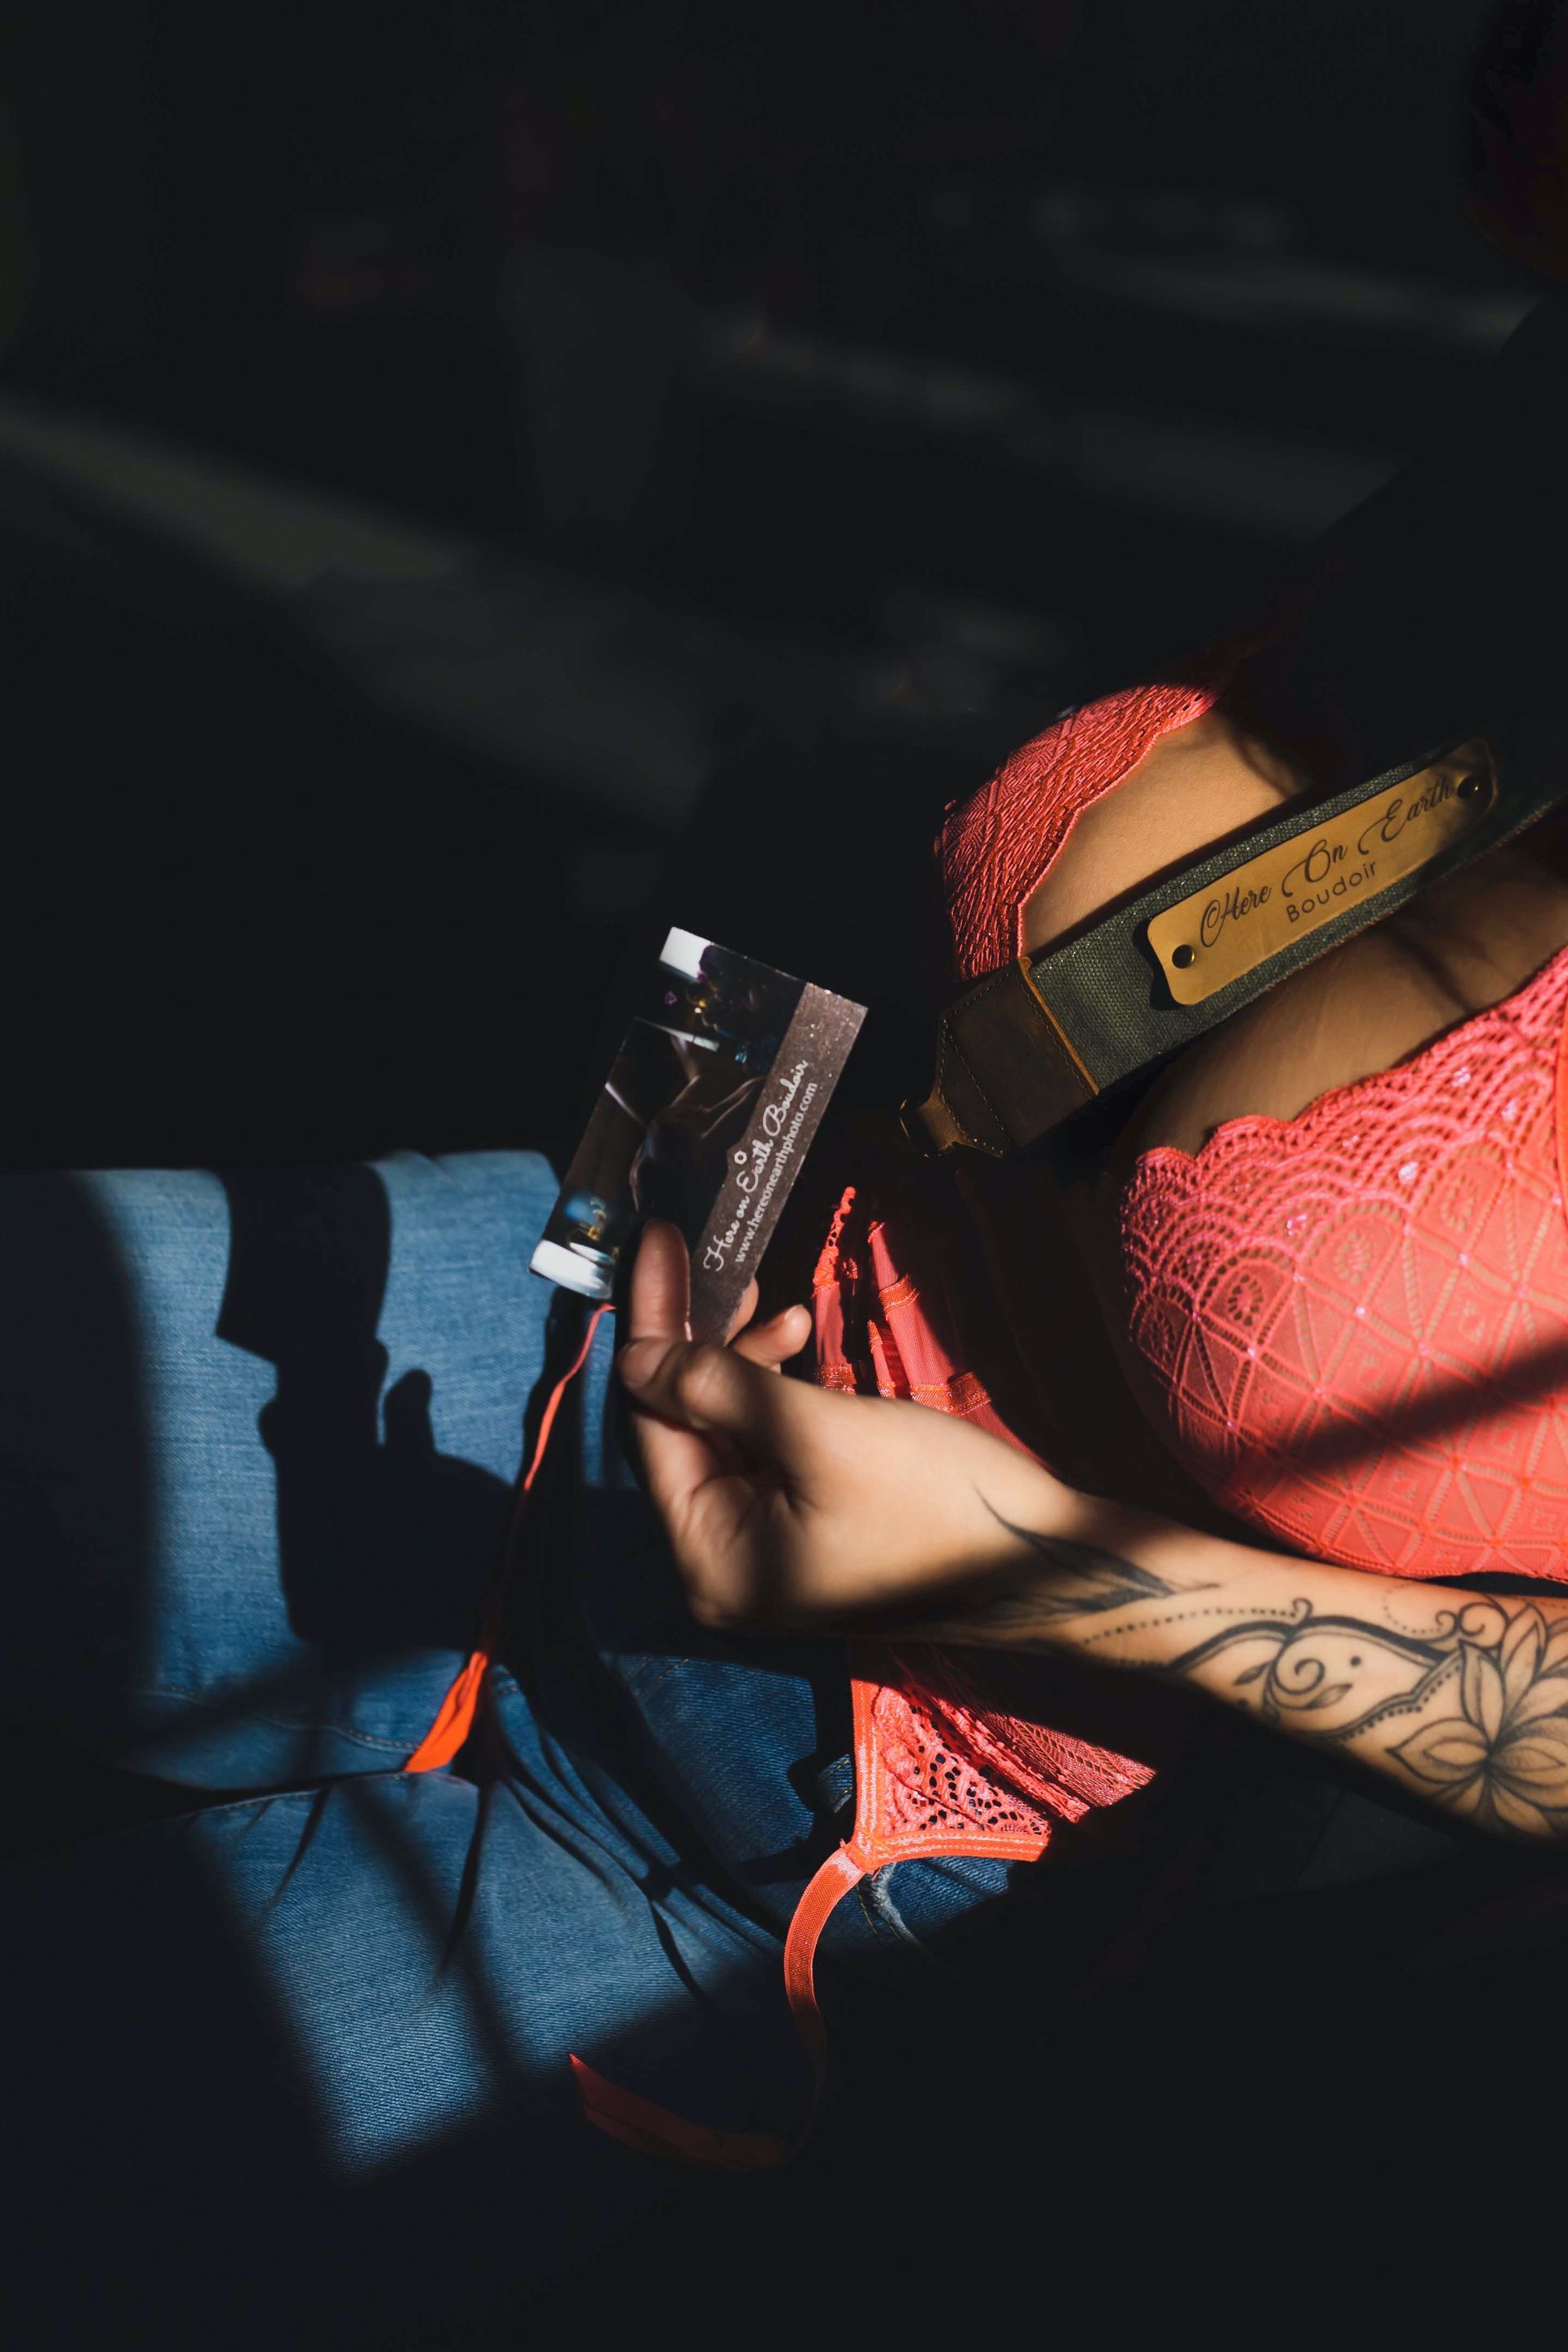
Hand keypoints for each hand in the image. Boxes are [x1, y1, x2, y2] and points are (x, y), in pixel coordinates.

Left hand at [616, 1221, 1054, 1631]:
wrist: (1048, 1563)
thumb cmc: (935, 1498)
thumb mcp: (818, 1431)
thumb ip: (716, 1387)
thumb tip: (634, 1354)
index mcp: (709, 1559)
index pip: (651, 1425)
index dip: (652, 1328)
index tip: (660, 1243)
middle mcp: (720, 1567)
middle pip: (681, 1429)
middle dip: (702, 1343)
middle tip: (728, 1265)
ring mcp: (765, 1556)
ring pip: (722, 1435)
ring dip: (744, 1364)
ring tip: (791, 1311)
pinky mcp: (805, 1535)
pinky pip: (761, 1455)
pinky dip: (773, 1399)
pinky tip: (801, 1349)